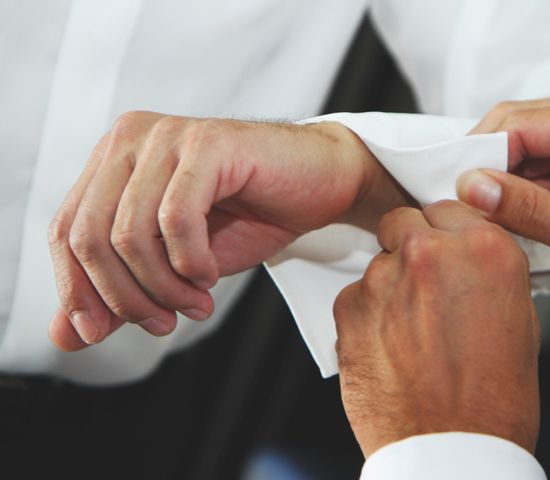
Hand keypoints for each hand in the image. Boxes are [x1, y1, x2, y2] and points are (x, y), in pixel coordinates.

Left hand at [48, 112, 411, 349]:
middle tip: (161, 323)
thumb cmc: (252, 217)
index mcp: (115, 163)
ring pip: (131, 233)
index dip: (75, 289)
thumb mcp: (174, 266)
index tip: (99, 333)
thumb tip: (65, 337)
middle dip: (123, 296)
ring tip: (196, 303)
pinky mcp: (207, 143)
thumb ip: (119, 293)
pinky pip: (176, 219)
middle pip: (90, 235)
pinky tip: (210, 272)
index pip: (66, 231)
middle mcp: (133, 141)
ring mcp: (169, 137)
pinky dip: (190, 261)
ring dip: (163, 286)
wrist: (321, 185)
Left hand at [333, 201, 539, 457]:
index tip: (439, 244)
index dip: (442, 231)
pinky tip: (387, 345)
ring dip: (389, 285)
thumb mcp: (518, 318)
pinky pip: (356, 294)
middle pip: (405, 222)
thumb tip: (466, 255)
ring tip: (409, 331)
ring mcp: (384, 277)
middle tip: (420, 283)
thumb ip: (486, 271)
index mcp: (484, 250)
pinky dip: (367, 313)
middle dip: (410, 246)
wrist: (449, 447)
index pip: (449, 209)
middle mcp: (431, 254)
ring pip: (379, 261)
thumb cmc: (491, 397)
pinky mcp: (349, 305)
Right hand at [458, 93, 549, 305]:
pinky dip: (523, 191)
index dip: (479, 154)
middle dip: (487, 164)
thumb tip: (473, 187)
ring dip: (504, 180)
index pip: (522, 123)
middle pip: (521, 126)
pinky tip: (512, 215)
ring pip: (528, 146)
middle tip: (463, 201)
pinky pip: (545, 166)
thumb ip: (532, 213)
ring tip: (488, 215)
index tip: (453, 188)